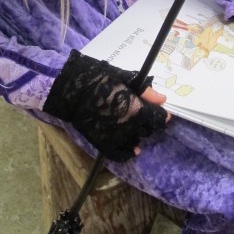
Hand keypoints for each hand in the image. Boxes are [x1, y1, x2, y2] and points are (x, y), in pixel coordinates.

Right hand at [43, 50, 168, 161]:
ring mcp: (116, 138)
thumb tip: (162, 99)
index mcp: (136, 110)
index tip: (160, 110)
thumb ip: (145, 91)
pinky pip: (122, 155)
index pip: (159, 118)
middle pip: (148, 130)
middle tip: (142, 112)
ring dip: (138, 133)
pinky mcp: (103, 145)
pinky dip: (129, 152)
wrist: (70, 90)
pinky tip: (133, 147)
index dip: (162, 115)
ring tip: (132, 123)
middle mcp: (129, 127)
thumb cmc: (98, 78)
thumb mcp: (124, 78)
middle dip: (148, 122)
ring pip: (137, 140)